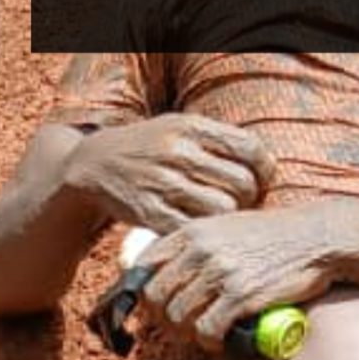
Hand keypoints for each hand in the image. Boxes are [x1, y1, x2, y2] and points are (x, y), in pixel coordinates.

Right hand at [68, 116, 275, 230]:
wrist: (93, 164)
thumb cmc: (150, 148)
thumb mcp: (180, 128)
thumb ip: (219, 141)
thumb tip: (265, 167)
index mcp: (191, 127)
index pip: (250, 148)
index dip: (264, 170)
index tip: (260, 180)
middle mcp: (177, 151)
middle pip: (242, 183)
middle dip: (249, 198)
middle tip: (241, 203)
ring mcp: (162, 183)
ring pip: (222, 209)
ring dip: (228, 219)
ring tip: (221, 216)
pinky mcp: (149, 212)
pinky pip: (193, 229)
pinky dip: (203, 233)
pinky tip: (200, 229)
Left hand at [141, 204, 354, 346]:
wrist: (316, 238)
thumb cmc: (274, 236)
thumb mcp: (226, 227)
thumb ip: (197, 244)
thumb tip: (172, 271)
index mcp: (191, 231)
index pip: (143, 265)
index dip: (143, 291)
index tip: (156, 305)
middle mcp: (199, 250)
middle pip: (154, 296)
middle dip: (162, 317)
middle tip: (181, 326)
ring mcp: (219, 273)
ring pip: (177, 316)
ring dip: (186, 333)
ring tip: (203, 334)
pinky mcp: (240, 296)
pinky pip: (206, 329)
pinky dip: (208, 341)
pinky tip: (220, 340)